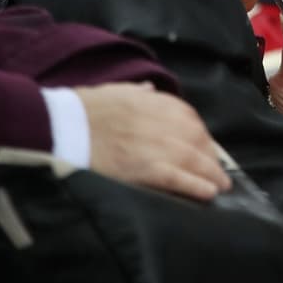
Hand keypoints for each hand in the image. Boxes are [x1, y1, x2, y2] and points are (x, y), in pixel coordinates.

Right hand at [76, 82, 230, 200]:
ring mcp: (156, 146)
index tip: (206, 147)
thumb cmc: (86, 108)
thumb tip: (149, 89)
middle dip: (209, 157)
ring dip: (211, 174)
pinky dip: (196, 186)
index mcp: (157, 103)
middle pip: (197, 140)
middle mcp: (163, 122)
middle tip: (217, 170)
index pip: (190, 120)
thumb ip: (138, 92)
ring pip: (193, 160)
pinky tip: (208, 193)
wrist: (63, 125)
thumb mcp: (117, 90)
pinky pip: (178, 178)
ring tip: (220, 185)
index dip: (200, 136)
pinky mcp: (145, 169)